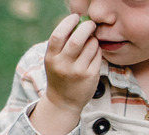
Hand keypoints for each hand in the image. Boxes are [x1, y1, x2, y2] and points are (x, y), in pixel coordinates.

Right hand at [30, 14, 100, 134]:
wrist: (63, 102)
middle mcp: (63, 65)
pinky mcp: (90, 76)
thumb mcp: (53, 60)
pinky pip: (98, 56)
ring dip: (93, 39)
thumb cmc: (59, 76)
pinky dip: (97, 51)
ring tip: (91, 42)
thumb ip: (61, 43)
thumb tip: (78, 21)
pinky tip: (93, 53)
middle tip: (90, 24)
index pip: (58, 35)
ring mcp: (78, 72)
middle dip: (86, 27)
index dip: (68, 22)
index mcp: (51, 58)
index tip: (75, 18)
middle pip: (77, 39)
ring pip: (91, 46)